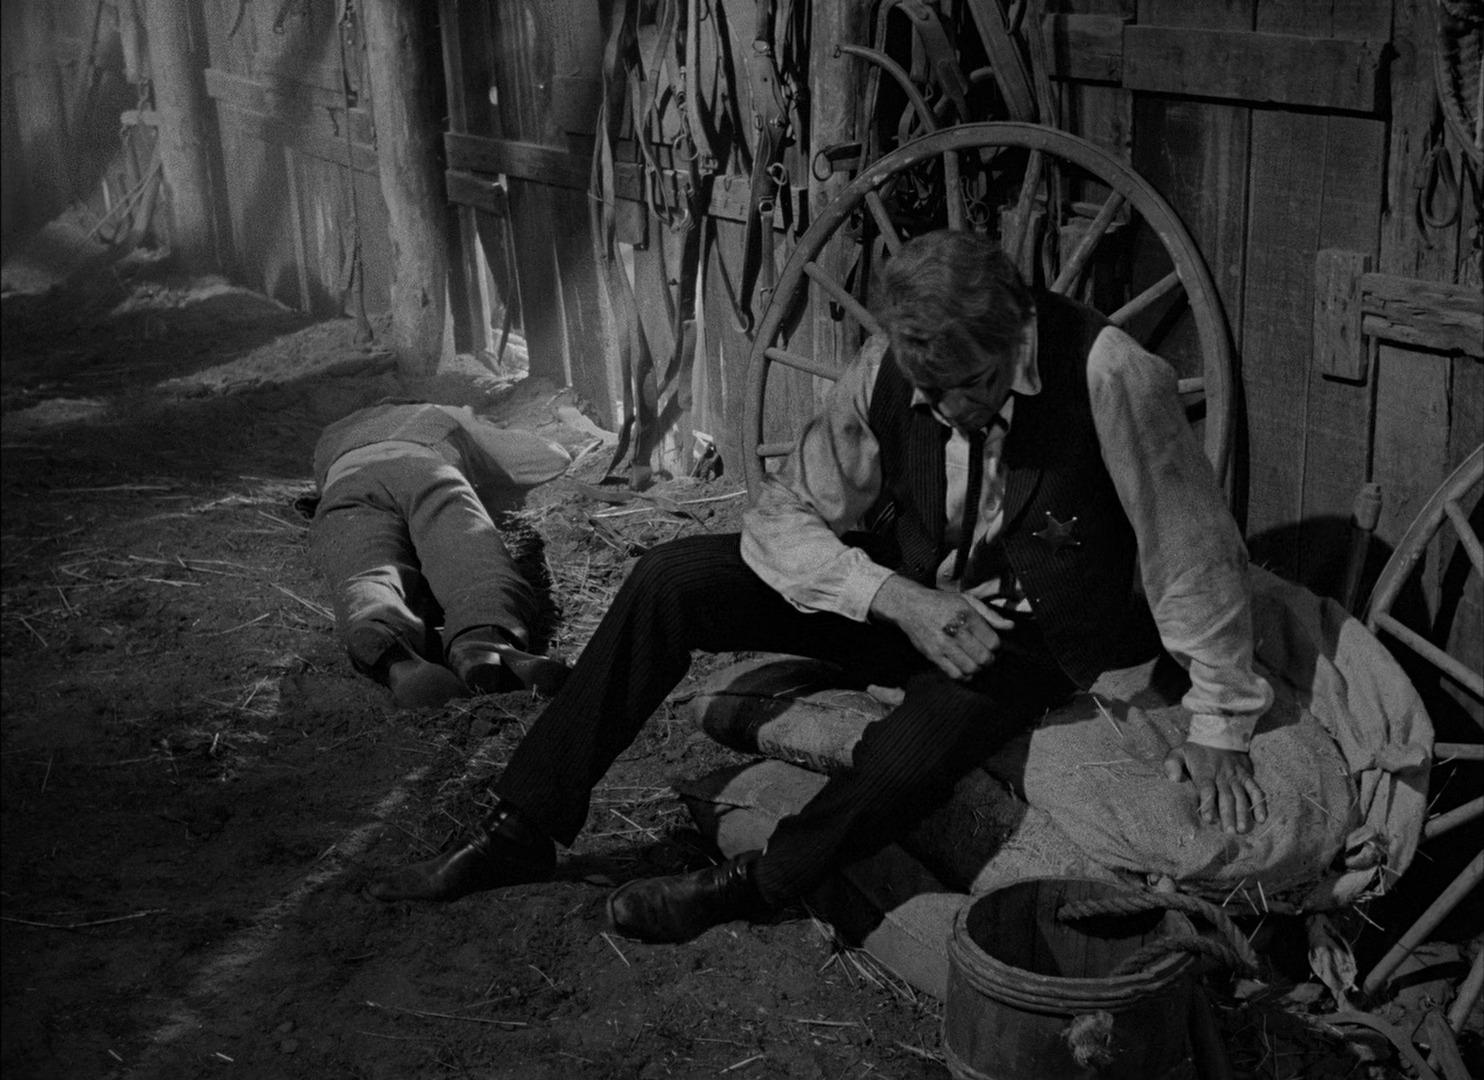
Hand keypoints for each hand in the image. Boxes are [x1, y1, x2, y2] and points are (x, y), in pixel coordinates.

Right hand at [869, 576, 1013, 680]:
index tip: (991, 644)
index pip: (993, 642)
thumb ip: (990, 615)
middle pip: (984, 658)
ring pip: (971, 668)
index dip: (996, 646)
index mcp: (967, 616)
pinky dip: (964, 675)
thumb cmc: (941, 603)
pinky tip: (964, 668)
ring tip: (975, 661)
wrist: (911, 606)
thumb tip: (1010, 627)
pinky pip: (954, 674)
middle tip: (986, 656)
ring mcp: (944, 645)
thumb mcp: (967, 601)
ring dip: (977, 668)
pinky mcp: (933, 655)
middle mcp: (956, 631)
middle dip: (989, 659)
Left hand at [1163, 741, 1266, 833]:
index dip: (1208, 804)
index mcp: (1205, 771)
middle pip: (1226, 797)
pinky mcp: (1246, 776)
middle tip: (1229, 832)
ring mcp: (1236, 776)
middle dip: (1228, 815)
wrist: (1218, 733)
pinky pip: (1255, 790)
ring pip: (1241, 796)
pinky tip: (1261, 818)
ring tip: (1242, 829)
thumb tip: (1173, 779)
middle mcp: (1222, 775)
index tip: (1209, 819)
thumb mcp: (1179, 752)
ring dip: (1243, 813)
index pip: (1207, 789)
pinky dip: (1260, 803)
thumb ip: (1172, 764)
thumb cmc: (1195, 750)